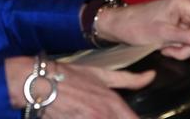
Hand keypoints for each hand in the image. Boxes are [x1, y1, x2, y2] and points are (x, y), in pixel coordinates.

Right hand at [4, 56, 151, 117]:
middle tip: (105, 113)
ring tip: (95, 113)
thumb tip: (150, 76)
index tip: (134, 118)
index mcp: (113, 103)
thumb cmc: (69, 76)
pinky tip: (86, 116)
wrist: (40, 82)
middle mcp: (103, 116)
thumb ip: (128, 79)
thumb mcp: (101, 74)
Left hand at [95, 0, 189, 65]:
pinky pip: (187, 36)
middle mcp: (186, 3)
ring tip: (166, 49)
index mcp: (185, 2)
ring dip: (182, 48)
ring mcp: (182, 11)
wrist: (119, 25)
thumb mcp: (165, 35)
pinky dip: (178, 45)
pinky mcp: (178, 18)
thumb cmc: (137, 27)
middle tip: (172, 53)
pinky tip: (166, 46)